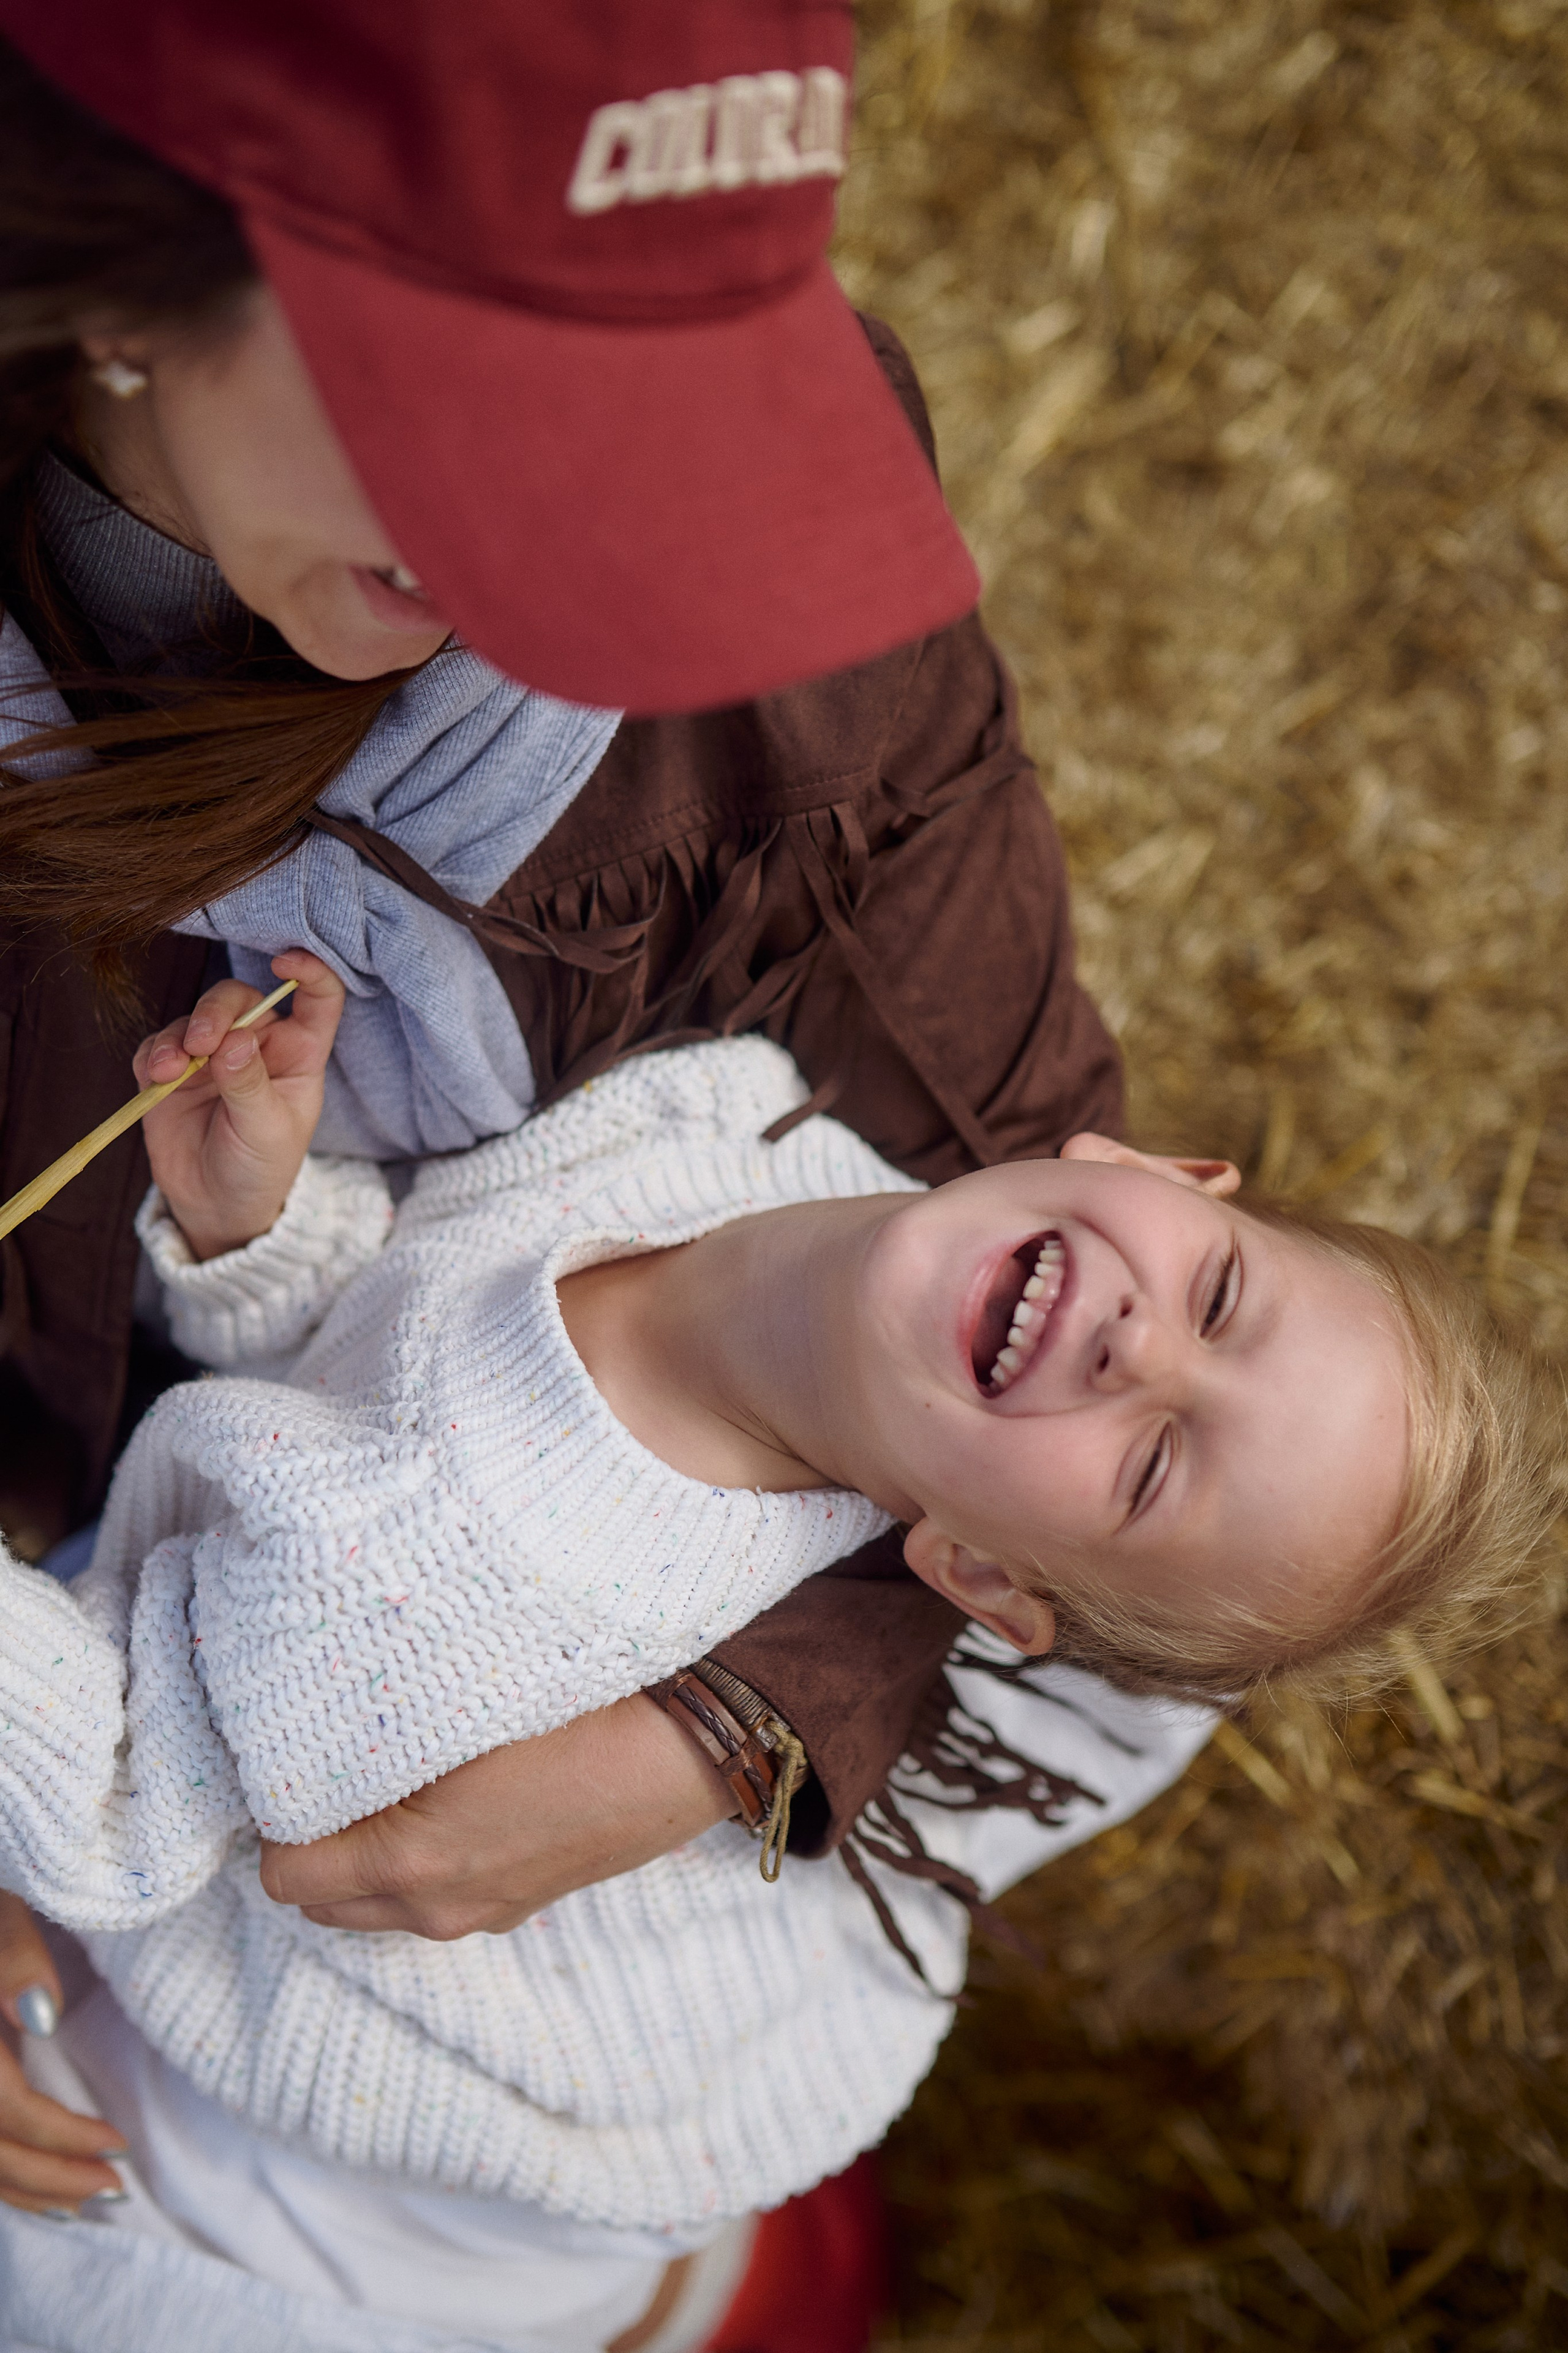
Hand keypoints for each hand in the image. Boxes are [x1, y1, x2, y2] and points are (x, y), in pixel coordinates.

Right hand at [0, 1895, 126, 2215]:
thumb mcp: (6, 1909)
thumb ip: (15, 1960)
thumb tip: (41, 2017)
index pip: (3, 2107)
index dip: (58, 2135)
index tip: (118, 2144)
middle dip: (49, 2178)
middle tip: (115, 2190)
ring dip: (27, 2190)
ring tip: (88, 2202)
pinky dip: (3, 2181)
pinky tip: (42, 2194)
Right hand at [136, 951, 344, 1261]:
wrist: (217, 1205)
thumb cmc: (260, 1167)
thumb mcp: (266, 1131)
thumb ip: (250, 1084)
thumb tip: (236, 1040)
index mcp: (298, 1053)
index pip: (317, 999)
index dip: (310, 971)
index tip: (285, 961)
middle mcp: (257, 1044)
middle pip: (238, 999)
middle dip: (216, 1013)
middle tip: (202, 1044)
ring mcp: (211, 1055)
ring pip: (194, 1018)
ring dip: (180, 1037)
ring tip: (173, 1069)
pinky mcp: (172, 1071)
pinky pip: (158, 1045)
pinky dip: (155, 1054)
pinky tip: (157, 1075)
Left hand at [260, 1695, 738, 1937]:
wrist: (681, 1751)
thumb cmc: (573, 1716)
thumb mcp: (456, 1714)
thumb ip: (375, 1739)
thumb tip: (315, 1735)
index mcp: (408, 1864)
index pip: (282, 1873)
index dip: (275, 1817)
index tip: (289, 1763)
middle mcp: (435, 1908)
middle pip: (321, 1903)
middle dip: (311, 1844)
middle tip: (328, 1771)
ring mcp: (480, 1915)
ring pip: (376, 1905)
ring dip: (365, 1858)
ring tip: (388, 1782)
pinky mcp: (520, 1907)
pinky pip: (433, 1900)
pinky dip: (420, 1865)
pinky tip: (451, 1801)